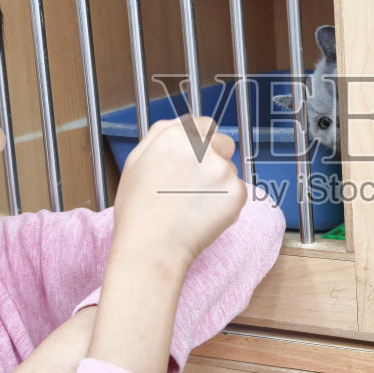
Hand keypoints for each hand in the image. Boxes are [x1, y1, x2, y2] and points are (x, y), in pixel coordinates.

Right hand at [112, 115, 245, 274]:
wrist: (151, 248)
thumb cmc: (139, 211)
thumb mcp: (136, 161)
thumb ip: (160, 135)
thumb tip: (179, 124)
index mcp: (175, 135)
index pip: (204, 125)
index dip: (200, 143)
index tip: (196, 158)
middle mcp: (202, 148)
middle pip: (224, 143)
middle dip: (215, 159)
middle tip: (196, 184)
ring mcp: (222, 170)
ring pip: (229, 170)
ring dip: (219, 183)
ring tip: (193, 205)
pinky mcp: (237, 193)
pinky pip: (237, 192)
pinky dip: (226, 203)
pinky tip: (203, 215)